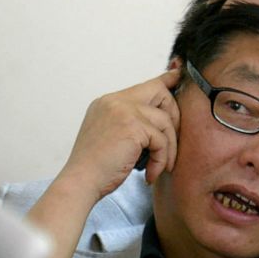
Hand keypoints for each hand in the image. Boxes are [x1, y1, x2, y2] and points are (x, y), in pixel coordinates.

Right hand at [58, 69, 181, 202]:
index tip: (178, 75)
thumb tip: (155, 124)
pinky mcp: (133, 127)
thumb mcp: (109, 137)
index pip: (143, 85)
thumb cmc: (94, 169)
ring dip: (169, 147)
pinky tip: (152, 174)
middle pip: (159, 92)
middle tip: (171, 143)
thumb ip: (128, 124)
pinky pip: (161, 140)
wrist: (80, 182)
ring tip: (161, 167)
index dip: (165, 80)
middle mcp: (115, 102)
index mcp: (108, 103)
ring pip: (164, 120)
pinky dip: (161, 160)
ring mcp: (123, 111)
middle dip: (173, 116)